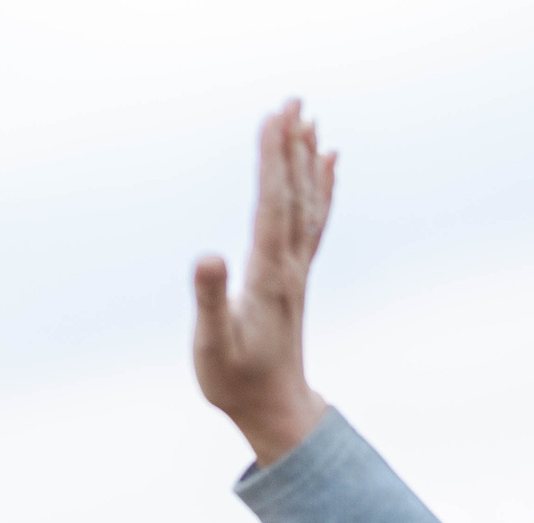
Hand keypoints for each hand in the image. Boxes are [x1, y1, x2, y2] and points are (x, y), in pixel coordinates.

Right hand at [193, 99, 335, 466]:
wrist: (273, 409)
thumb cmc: (236, 381)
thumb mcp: (212, 346)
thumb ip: (209, 300)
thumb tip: (206, 255)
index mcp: (267, 275)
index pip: (272, 206)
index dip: (272, 162)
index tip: (272, 119)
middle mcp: (289, 266)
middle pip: (295, 195)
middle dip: (292, 147)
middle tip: (294, 101)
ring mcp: (295, 270)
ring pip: (307, 203)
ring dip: (306, 160)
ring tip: (308, 121)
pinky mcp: (294, 278)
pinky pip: (313, 222)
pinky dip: (322, 188)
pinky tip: (327, 164)